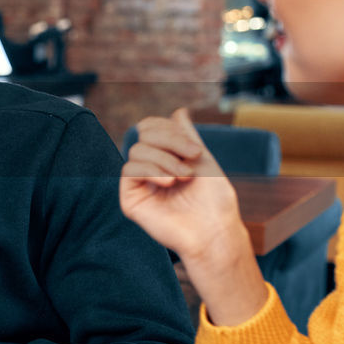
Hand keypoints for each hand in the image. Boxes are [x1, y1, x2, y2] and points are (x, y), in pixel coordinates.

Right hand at [119, 109, 266, 324]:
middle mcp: (149, 169)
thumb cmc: (214, 201)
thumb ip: (187, 136)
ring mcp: (139, 184)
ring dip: (165, 159)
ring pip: (137, 150)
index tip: (196, 149)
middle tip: (194, 158)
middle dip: (170, 141)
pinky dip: (151, 171)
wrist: (214, 231)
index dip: (170, 130)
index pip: (152, 127)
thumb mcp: (203, 160)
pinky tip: (169, 183)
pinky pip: (129, 170)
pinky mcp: (130, 199)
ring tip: (184, 177)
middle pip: (144, 134)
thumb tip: (178, 111)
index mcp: (165, 158)